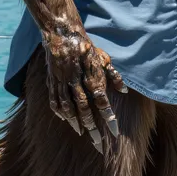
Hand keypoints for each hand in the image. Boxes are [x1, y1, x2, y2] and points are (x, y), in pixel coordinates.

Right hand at [43, 29, 127, 153]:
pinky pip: (54, 99)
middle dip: (92, 127)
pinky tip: (65, 119)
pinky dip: (59, 112)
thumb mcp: (103, 57)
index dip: (108, 117)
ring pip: (68, 107)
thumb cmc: (86, 46)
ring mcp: (62, 81)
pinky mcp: (51, 79)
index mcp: (91, 74)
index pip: (102, 101)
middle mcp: (76, 80)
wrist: (62, 32)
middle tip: (98, 143)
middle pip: (84, 108)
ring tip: (82, 134)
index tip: (115, 131)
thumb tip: (125, 91)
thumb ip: (114, 75)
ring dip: (75, 122)